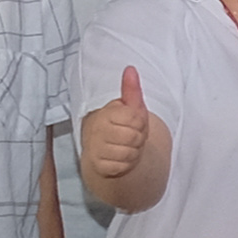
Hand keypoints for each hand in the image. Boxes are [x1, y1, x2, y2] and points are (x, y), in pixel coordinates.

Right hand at [80, 65, 162, 186]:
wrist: (103, 150)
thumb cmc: (120, 126)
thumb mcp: (129, 107)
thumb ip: (131, 90)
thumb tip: (131, 69)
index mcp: (106, 113)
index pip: (136, 118)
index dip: (141, 123)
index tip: (134, 123)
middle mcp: (97, 130)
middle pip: (135, 137)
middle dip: (138, 139)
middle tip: (130, 136)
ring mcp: (95, 148)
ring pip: (130, 154)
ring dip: (133, 153)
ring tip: (126, 147)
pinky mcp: (97, 165)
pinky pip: (121, 167)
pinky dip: (125, 165)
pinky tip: (120, 159)